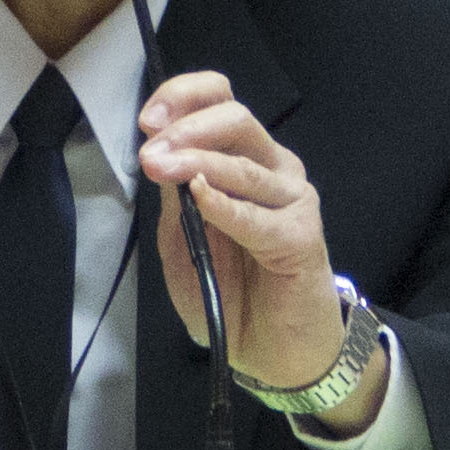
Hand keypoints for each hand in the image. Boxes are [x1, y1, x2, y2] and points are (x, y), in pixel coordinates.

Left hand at [139, 70, 374, 424]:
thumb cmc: (228, 296)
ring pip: (245, 162)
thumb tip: (157, 155)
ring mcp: (291, 199)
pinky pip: (259, 215)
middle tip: (151, 152)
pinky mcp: (302, 235)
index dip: (184, 97)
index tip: (147, 119)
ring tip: (162, 168)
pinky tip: (202, 200)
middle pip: (236, 118)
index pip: (219, 101)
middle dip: (186, 128)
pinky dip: (226, 205)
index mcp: (240, 160)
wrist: (273, 352)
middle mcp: (271, 168)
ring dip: (197, 160)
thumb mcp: (183, 244)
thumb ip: (174, 202)